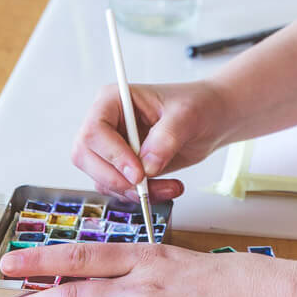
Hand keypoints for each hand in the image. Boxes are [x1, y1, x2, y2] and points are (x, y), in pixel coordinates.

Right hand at [71, 78, 228, 202]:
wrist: (210, 119)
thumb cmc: (197, 105)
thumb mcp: (186, 115)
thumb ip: (166, 137)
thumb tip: (148, 166)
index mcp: (114, 100)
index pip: (94, 130)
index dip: (112, 154)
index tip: (138, 172)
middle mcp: (107, 123)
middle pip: (85, 157)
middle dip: (115, 179)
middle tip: (145, 187)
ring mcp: (113, 147)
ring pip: (101, 178)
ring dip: (133, 191)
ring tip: (170, 187)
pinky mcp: (123, 167)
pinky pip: (119, 189)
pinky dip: (142, 196)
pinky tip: (168, 188)